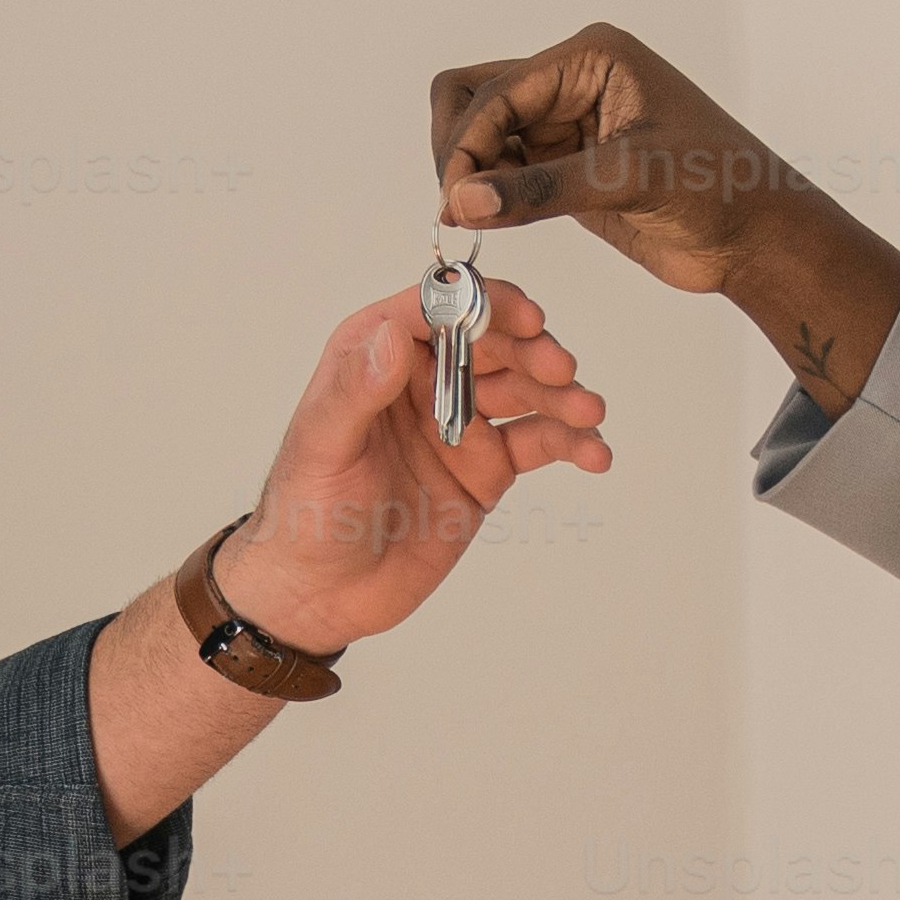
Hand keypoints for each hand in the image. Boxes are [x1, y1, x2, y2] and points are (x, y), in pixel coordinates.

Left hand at [206, 270, 608, 653]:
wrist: (322, 593)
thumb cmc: (305, 514)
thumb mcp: (321, 448)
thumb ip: (355, 392)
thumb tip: (391, 337)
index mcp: (375, 355)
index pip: (435, 309)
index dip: (482, 306)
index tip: (523, 319)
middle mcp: (423, 378)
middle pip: (493, 343)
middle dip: (533, 351)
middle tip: (560, 371)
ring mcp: (460, 422)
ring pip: (525, 390)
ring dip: (563, 396)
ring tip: (589, 413)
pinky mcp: (487, 468)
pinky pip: (538, 442)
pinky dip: (571, 443)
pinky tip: (594, 453)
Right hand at [426, 20, 899, 407]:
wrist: (756, 236)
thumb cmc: (721, 186)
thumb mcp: (630, 179)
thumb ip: (542, 189)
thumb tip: (463, 199)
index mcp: (592, 59)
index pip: (500, 90)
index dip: (468, 142)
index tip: (454, 197)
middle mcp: (572, 83)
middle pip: (475, 98)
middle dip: (459, 147)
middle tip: (456, 204)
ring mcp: (566, 127)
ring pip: (484, 137)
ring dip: (470, 175)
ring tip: (474, 220)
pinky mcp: (565, 170)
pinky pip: (505, 174)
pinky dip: (489, 197)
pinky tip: (490, 223)